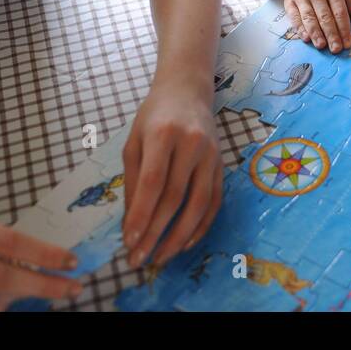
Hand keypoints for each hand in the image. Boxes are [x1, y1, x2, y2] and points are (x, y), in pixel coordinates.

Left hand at [121, 82, 223, 270]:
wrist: (188, 90)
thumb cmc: (154, 115)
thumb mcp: (134, 140)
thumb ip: (133, 179)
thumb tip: (131, 221)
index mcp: (163, 134)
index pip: (153, 182)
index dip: (141, 215)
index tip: (128, 242)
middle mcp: (191, 144)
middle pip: (175, 197)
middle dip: (155, 233)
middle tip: (140, 259)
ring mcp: (211, 155)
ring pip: (198, 204)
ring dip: (179, 236)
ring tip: (161, 257)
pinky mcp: (222, 164)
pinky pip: (214, 201)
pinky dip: (201, 226)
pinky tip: (186, 242)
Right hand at [284, 0, 350, 53]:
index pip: (340, 12)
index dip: (344, 30)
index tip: (347, 43)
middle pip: (325, 17)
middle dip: (331, 35)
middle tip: (336, 49)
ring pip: (309, 19)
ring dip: (316, 34)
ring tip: (322, 46)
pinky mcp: (289, 1)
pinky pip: (295, 17)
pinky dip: (300, 29)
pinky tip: (307, 38)